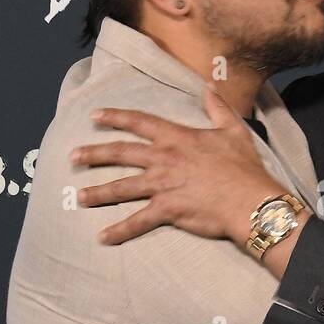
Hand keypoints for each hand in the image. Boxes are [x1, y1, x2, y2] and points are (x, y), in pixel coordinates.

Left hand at [70, 89, 286, 245]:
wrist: (250, 200)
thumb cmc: (244, 167)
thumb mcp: (233, 130)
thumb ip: (217, 107)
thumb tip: (208, 87)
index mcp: (177, 138)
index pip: (139, 122)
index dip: (115, 117)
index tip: (95, 116)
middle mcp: (164, 159)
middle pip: (121, 154)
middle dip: (94, 154)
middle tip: (73, 157)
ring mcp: (163, 185)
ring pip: (122, 187)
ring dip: (98, 192)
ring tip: (79, 196)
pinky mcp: (167, 210)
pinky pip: (138, 221)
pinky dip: (119, 230)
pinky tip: (102, 237)